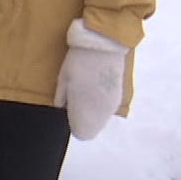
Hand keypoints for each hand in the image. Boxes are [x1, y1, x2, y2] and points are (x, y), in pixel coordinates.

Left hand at [54, 19, 128, 139]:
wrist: (104, 46)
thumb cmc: (77, 62)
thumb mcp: (63, 80)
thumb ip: (62, 99)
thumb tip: (62, 109)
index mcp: (83, 110)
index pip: (81, 133)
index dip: (74, 125)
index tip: (69, 112)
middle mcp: (99, 113)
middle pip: (92, 130)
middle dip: (83, 122)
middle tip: (76, 104)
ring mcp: (111, 106)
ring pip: (101, 121)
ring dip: (93, 115)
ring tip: (86, 96)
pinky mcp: (118, 97)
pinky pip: (108, 111)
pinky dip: (101, 107)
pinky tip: (96, 92)